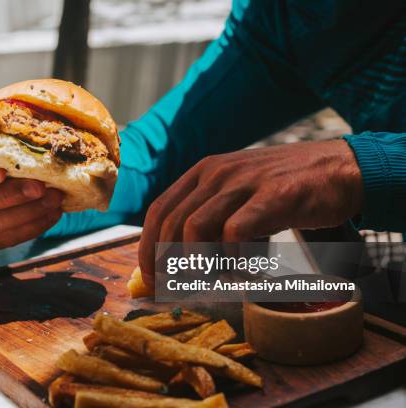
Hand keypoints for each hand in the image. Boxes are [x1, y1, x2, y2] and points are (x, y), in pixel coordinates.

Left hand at [139, 139, 362, 285]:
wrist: (340, 168)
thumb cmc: (285, 189)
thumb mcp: (239, 193)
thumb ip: (210, 216)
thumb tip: (177, 260)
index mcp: (203, 171)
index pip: (158, 210)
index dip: (148, 247)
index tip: (151, 277)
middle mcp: (216, 173)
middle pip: (171, 224)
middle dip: (167, 263)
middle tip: (179, 289)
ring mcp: (244, 182)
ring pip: (196, 228)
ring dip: (200, 265)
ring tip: (217, 281)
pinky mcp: (273, 196)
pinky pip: (235, 234)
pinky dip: (235, 260)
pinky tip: (249, 272)